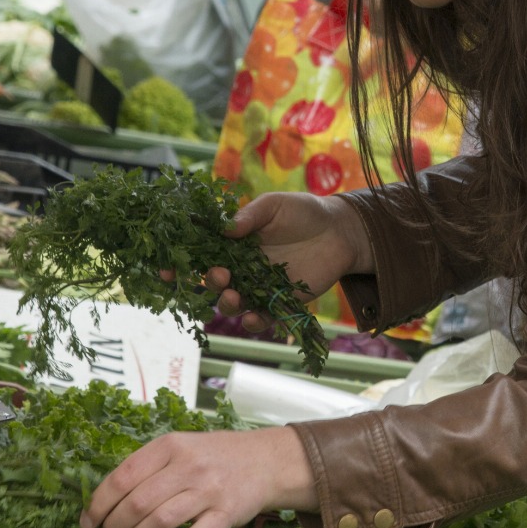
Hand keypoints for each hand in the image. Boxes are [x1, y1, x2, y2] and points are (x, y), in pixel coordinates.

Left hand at [82, 426, 314, 527]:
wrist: (265, 460)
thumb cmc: (212, 456)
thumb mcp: (179, 447)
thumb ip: (146, 467)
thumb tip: (105, 501)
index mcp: (169, 446)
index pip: (122, 477)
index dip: (99, 504)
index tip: (88, 522)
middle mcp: (188, 466)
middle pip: (136, 504)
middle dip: (114, 527)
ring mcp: (209, 491)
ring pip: (159, 523)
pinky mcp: (226, 515)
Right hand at [209, 192, 373, 332]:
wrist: (339, 230)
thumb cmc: (303, 212)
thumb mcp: (274, 205)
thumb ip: (250, 216)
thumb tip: (224, 229)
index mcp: (236, 244)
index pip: (209, 256)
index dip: (196, 262)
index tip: (187, 264)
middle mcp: (244, 268)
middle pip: (218, 283)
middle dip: (214, 283)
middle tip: (221, 276)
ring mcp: (262, 287)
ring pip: (236, 304)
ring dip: (229, 305)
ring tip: (233, 297)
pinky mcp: (282, 302)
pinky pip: (264, 318)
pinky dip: (255, 322)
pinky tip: (252, 318)